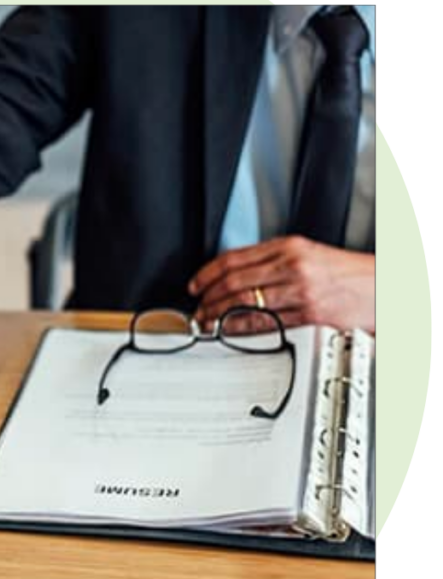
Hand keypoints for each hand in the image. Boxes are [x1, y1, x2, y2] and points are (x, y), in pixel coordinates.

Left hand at [190, 236, 374, 332]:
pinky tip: (229, 331)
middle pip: (234, 282)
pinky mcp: (308, 314)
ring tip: (207, 322)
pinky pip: (265, 323)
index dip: (207, 273)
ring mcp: (300, 291)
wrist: (383, 287)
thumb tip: (233, 275)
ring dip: (218, 315)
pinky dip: (240, 328)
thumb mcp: (307, 254)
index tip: (195, 285)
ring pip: (244, 303)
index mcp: (288, 246)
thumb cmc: (345, 273)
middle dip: (208, 298)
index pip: (234, 258)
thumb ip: (271, 261)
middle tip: (197, 308)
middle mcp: (292, 266)